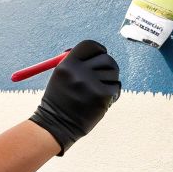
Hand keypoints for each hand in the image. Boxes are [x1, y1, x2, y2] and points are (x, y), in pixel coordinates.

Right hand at [28, 39, 119, 154]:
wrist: (56, 126)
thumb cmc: (60, 101)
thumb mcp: (61, 78)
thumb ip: (77, 64)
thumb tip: (99, 53)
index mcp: (67, 64)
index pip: (89, 45)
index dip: (98, 49)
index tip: (101, 54)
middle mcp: (79, 71)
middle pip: (105, 58)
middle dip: (109, 66)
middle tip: (106, 74)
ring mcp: (91, 83)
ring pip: (113, 73)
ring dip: (110, 82)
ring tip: (98, 93)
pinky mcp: (102, 95)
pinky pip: (116, 87)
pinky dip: (113, 94)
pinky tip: (102, 102)